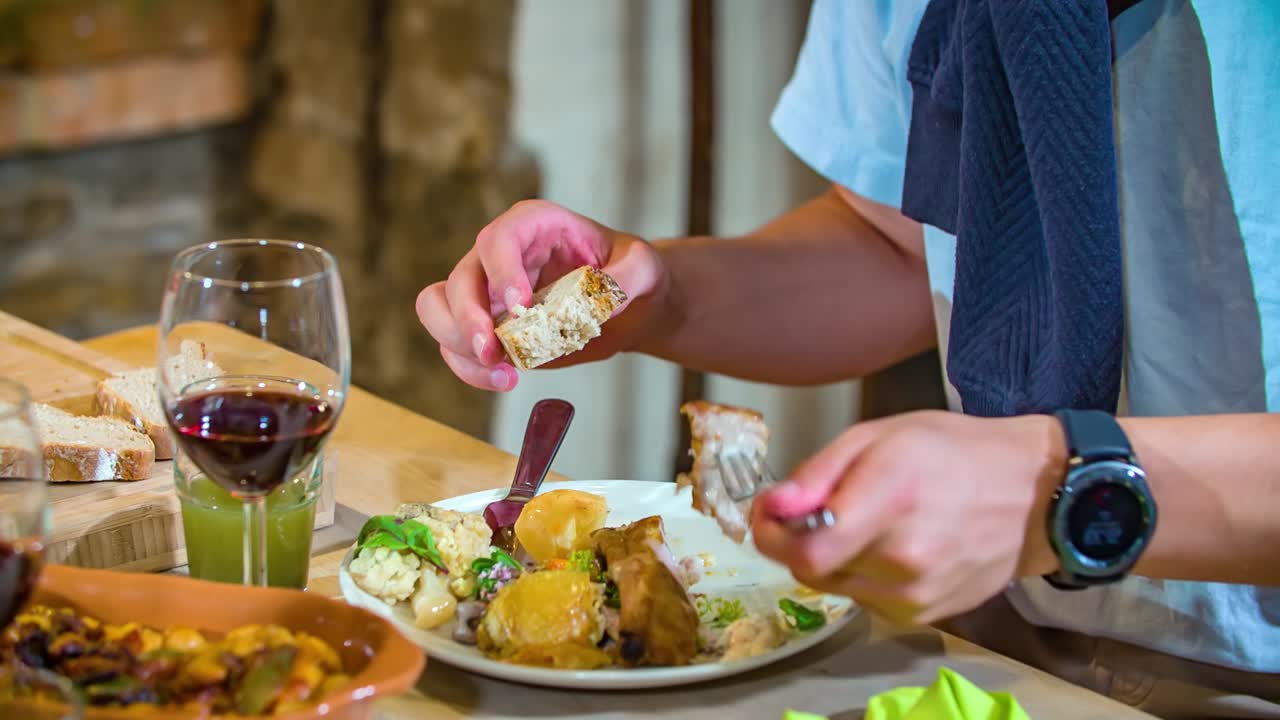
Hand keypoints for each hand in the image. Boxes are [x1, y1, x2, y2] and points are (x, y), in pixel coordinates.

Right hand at [416, 200, 671, 390]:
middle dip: (468, 318)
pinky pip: (455, 344)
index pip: (499, 238)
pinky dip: (470, 368)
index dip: (501, 271)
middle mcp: (500, 255)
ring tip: (501, 372)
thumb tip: (604, 298)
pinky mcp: (486, 326)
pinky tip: (505, 381)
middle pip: (460, 278)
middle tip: (495, 351)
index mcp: (533, 226)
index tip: (519, 306)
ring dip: (458, 344)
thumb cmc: (628, 273)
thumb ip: (625, 277)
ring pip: (440, 309)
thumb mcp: (641, 267)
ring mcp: (486, 291)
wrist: (626, 305)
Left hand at [750, 410, 1065, 624]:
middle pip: (812, 568)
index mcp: (891, 498)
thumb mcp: (879, 435)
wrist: (1032, 495)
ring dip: (835, 556)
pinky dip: (863, 574)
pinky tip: (892, 545)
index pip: (806, 551)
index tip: (772, 512)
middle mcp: (904, 556)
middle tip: (824, 505)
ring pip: (835, 585)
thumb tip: (774, 506)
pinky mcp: (924, 614)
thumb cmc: (954, 453)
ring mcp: (916, 592)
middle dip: (803, 537)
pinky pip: (864, 598)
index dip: (773, 535)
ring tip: (870, 521)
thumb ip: (818, 473)